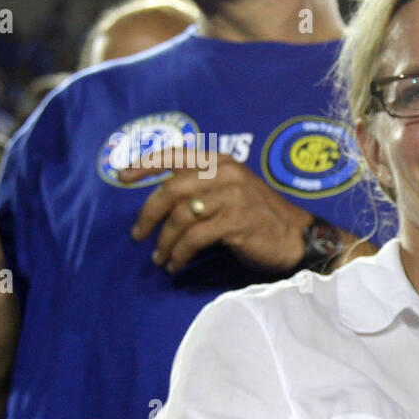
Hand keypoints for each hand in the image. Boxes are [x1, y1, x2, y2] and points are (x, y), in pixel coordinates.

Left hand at [122, 151, 310, 274]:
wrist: (297, 238)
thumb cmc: (260, 217)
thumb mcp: (232, 191)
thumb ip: (203, 187)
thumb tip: (161, 200)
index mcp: (221, 161)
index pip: (176, 154)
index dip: (145, 164)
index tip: (121, 177)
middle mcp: (226, 173)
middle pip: (171, 189)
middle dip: (148, 214)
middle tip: (137, 235)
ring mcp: (233, 196)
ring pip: (181, 217)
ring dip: (164, 241)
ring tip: (160, 258)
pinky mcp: (236, 221)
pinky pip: (195, 238)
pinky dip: (180, 254)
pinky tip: (176, 264)